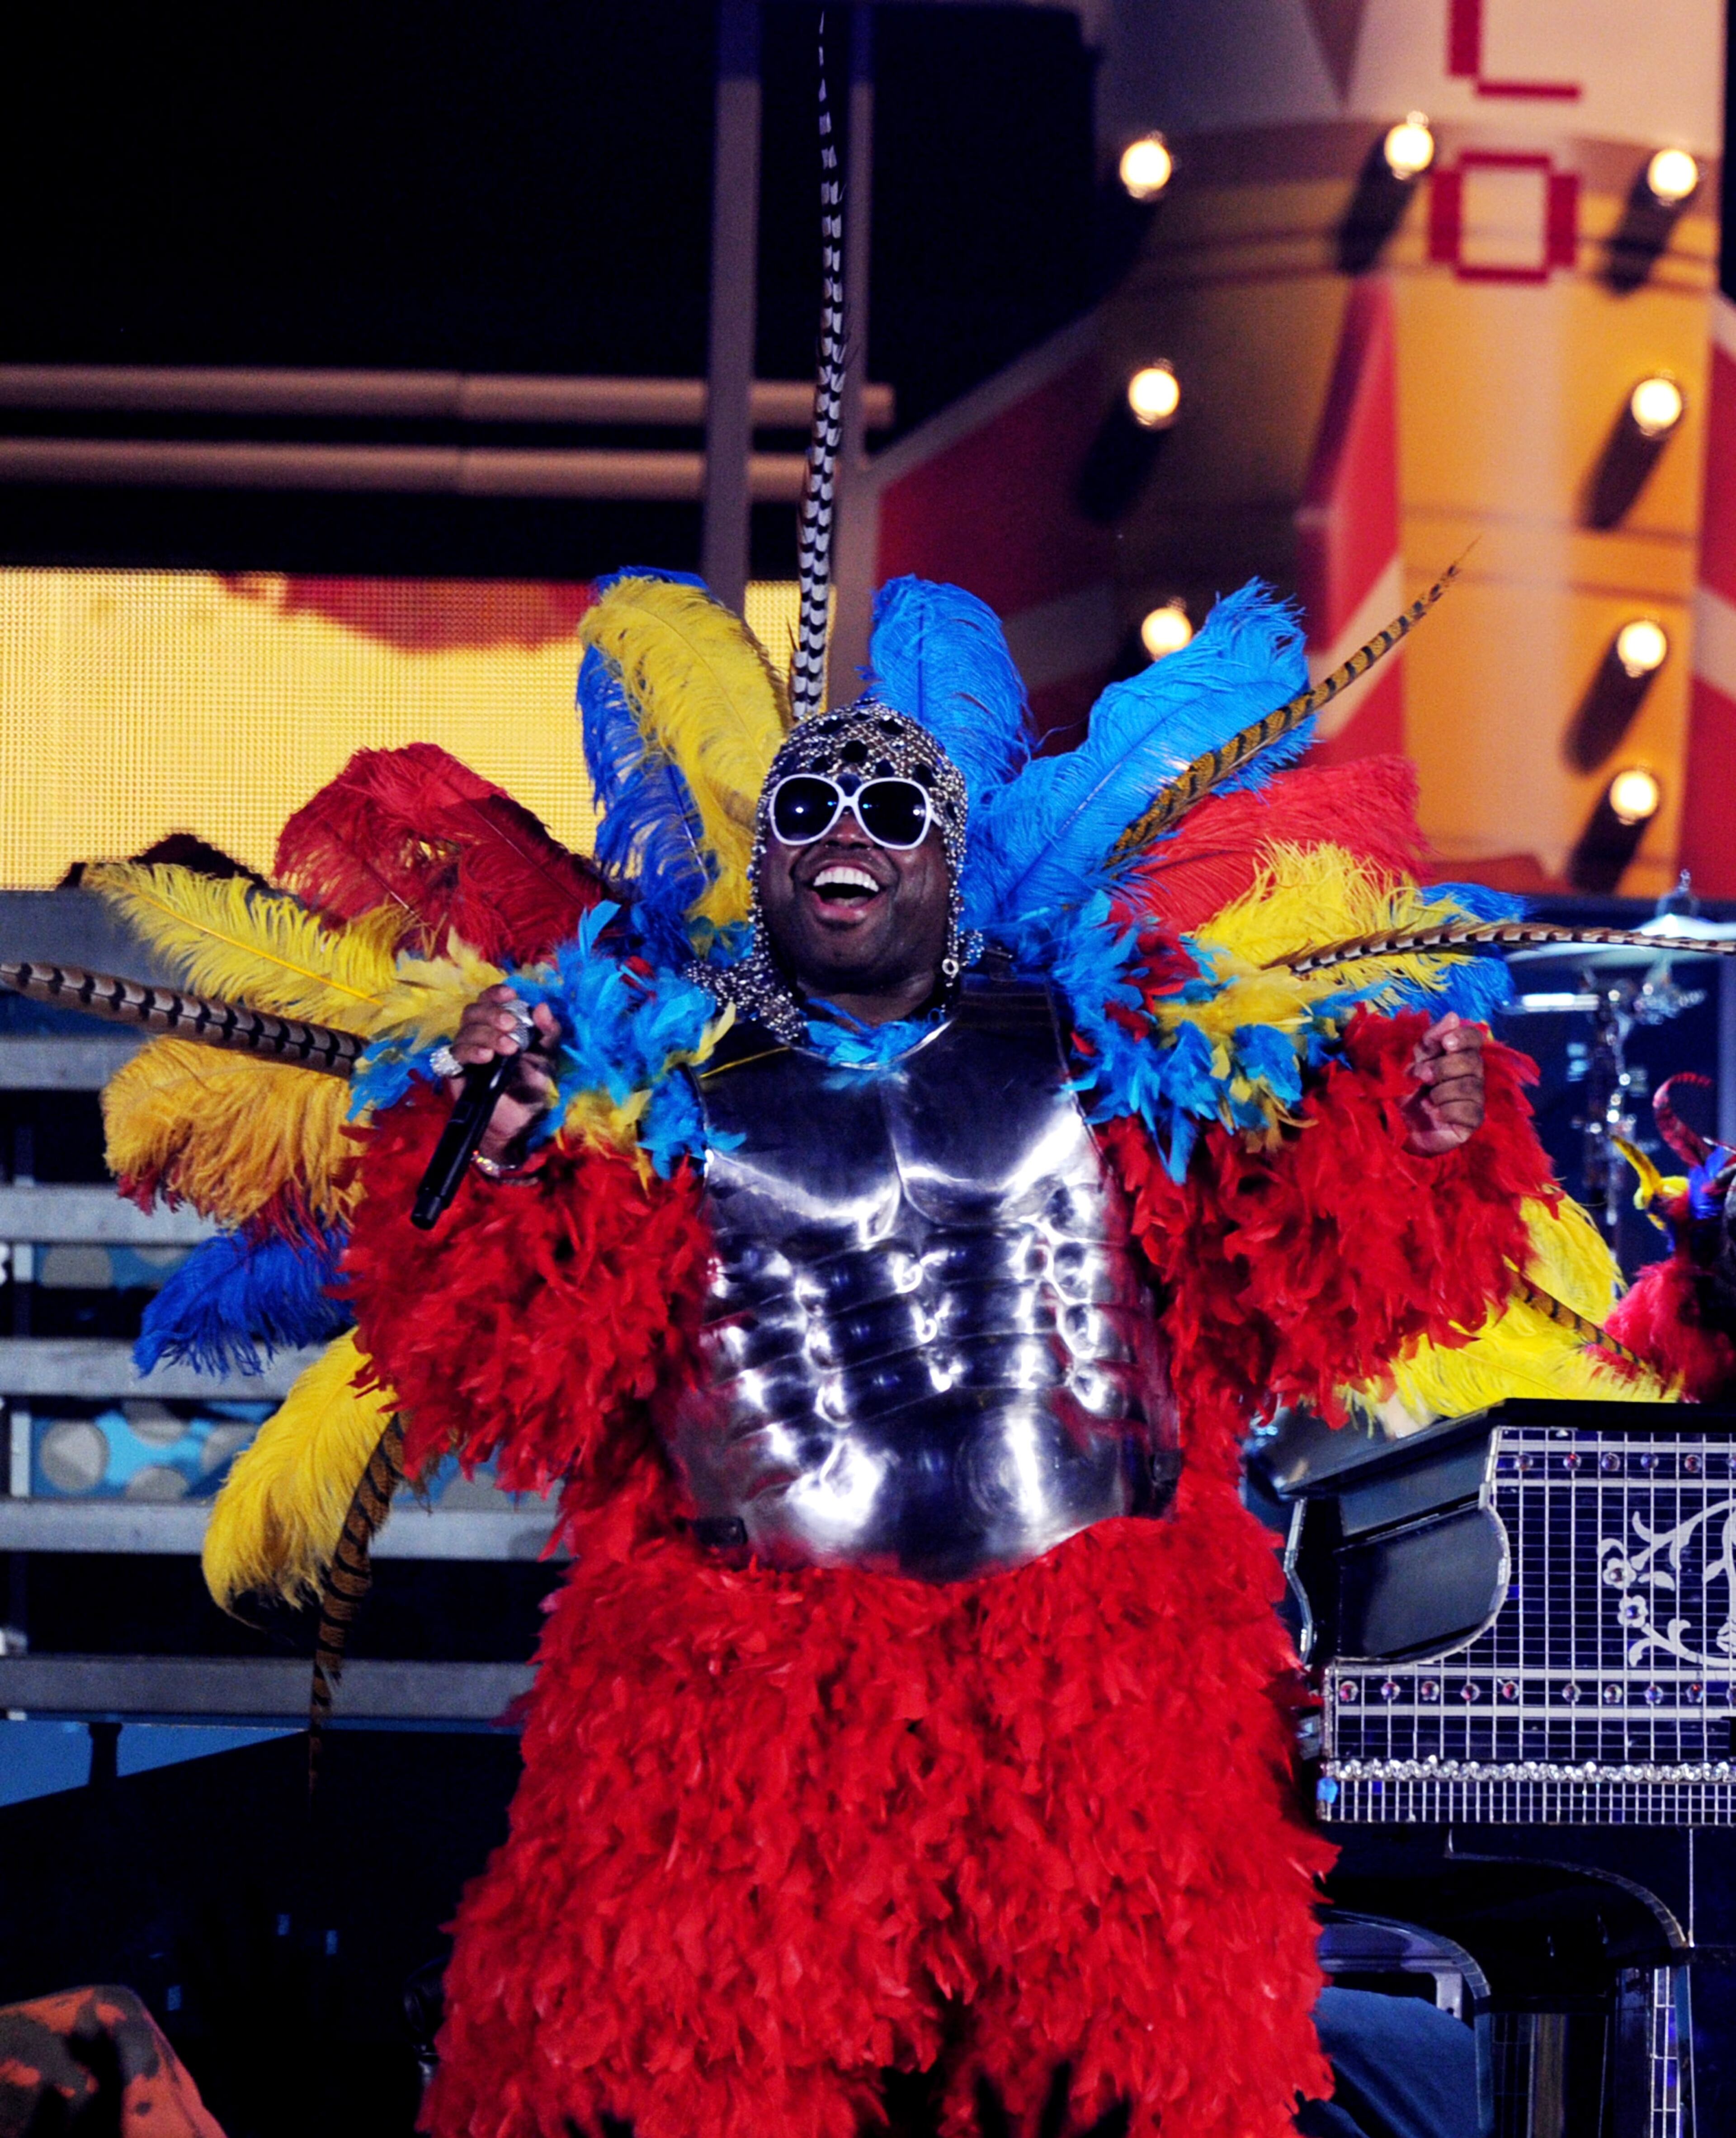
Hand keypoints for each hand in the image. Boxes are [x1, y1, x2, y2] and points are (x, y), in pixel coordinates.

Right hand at [445, 985, 559, 1163]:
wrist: (520, 1123)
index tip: (510, 994)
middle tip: (512, 1025)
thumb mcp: (547, 1059)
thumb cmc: (532, 1089)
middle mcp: (479, 1036)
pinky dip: (469, 1052)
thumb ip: (547, 1034)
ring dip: (487, 1034)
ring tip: (509, 1048)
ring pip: (464, 1031)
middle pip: (472, 1011)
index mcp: (499, 1027)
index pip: (488, 1001)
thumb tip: (542, 1007)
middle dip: (493, 1014)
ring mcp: (465, 1054)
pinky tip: (486, 1057)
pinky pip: (453, 1055)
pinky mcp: (455, 1073)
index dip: (495, 994)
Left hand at [1402, 1012, 1485, 1156]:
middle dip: (1444, 1067)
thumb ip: (1431, 1039)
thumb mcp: (1411, 1060)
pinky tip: (1436, 1113)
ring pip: (1471, 1086)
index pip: (1474, 1038)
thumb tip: (1453, 1016)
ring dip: (1443, 1091)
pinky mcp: (1471, 1121)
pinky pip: (1471, 1111)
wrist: (1393, 1124)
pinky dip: (1449, 1110)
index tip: (1447, 1043)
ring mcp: (1473, 1098)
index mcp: (1455, 1055)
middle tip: (1422, 1075)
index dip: (1465, 1037)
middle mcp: (1470, 1075)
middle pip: (1473, 1061)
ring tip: (1427, 1099)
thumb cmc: (1402, 1089)